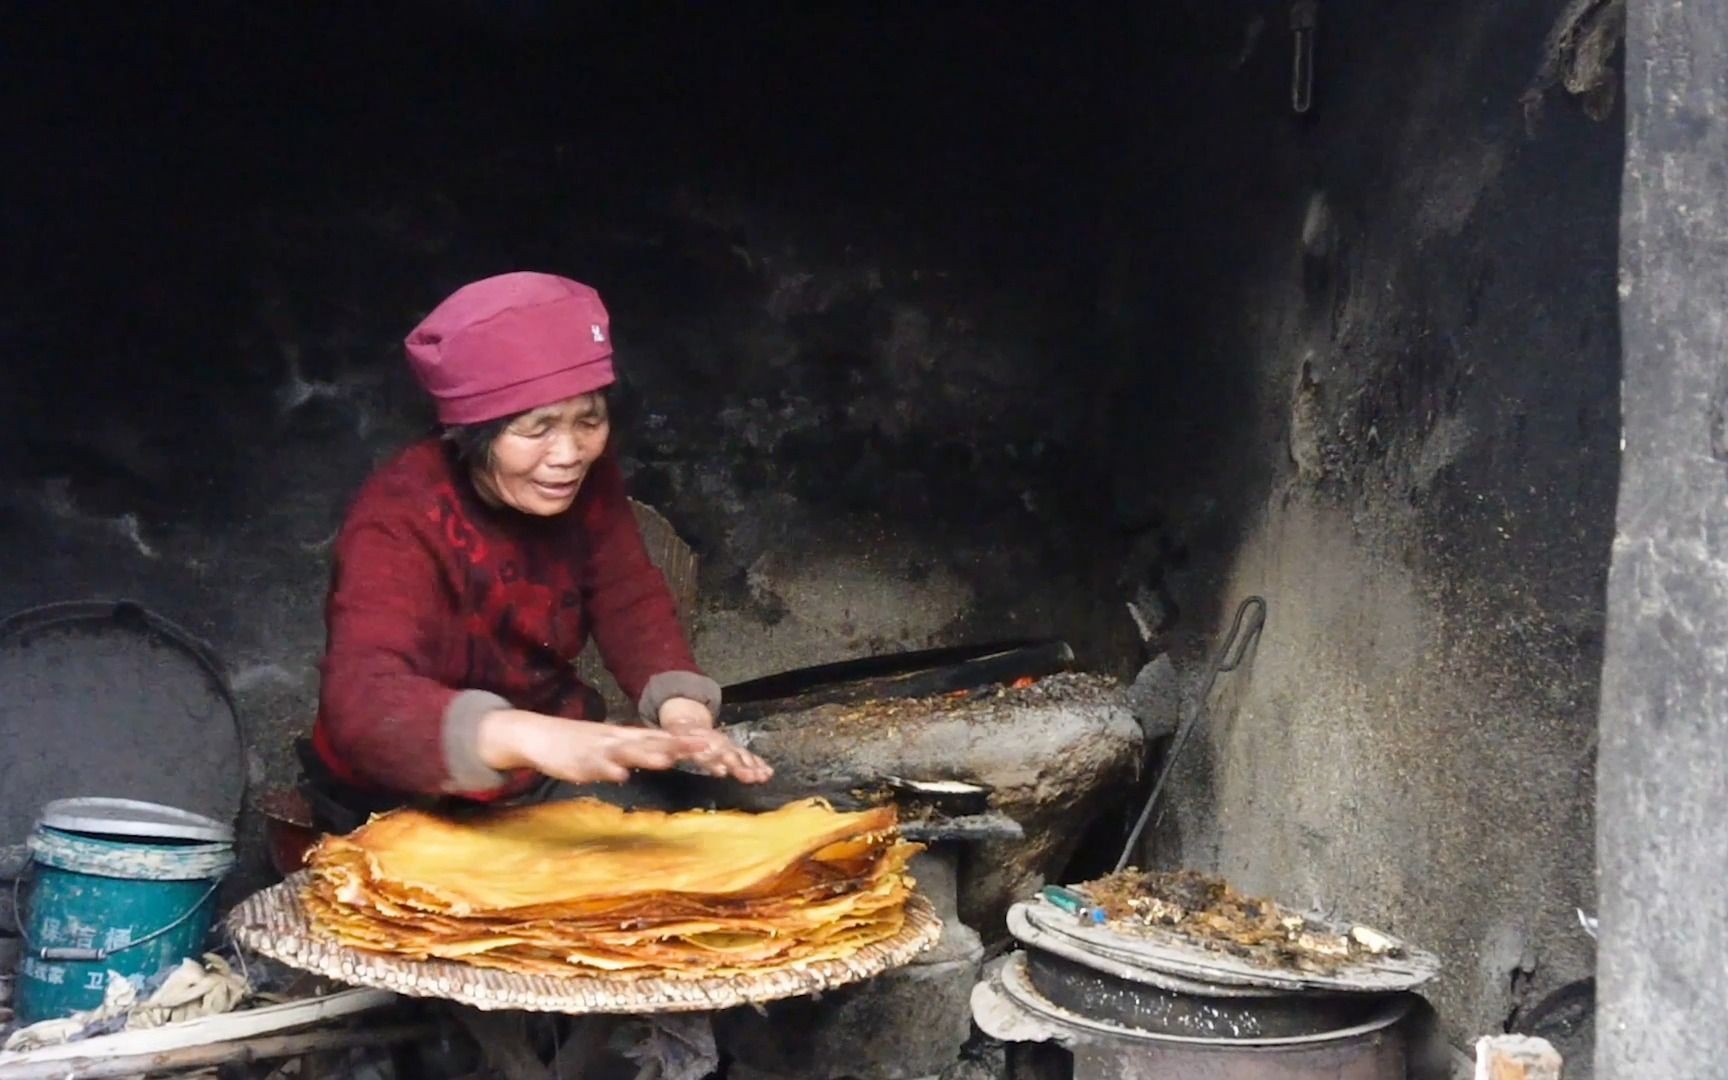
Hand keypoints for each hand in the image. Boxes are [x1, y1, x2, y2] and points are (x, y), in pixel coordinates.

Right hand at [475, 709, 709, 784]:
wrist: (541, 735)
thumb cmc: (582, 743)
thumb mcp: (615, 743)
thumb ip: (640, 750)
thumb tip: (669, 755)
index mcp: (628, 736)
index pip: (664, 737)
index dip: (689, 742)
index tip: (715, 745)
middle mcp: (619, 740)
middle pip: (653, 742)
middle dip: (679, 746)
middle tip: (705, 748)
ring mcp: (600, 751)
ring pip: (627, 753)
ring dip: (647, 756)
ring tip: (666, 760)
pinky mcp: (581, 763)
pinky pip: (596, 768)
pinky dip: (609, 771)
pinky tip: (619, 776)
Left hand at [657, 698, 774, 783]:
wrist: (690, 724)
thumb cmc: (680, 736)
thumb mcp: (672, 740)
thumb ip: (671, 748)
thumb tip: (667, 757)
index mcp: (700, 742)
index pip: (707, 752)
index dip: (714, 761)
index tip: (722, 770)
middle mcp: (717, 744)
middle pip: (729, 755)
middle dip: (740, 766)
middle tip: (750, 776)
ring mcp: (727, 747)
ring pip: (741, 756)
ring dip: (753, 767)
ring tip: (763, 776)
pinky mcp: (734, 751)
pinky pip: (748, 757)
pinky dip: (758, 765)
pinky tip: (767, 773)